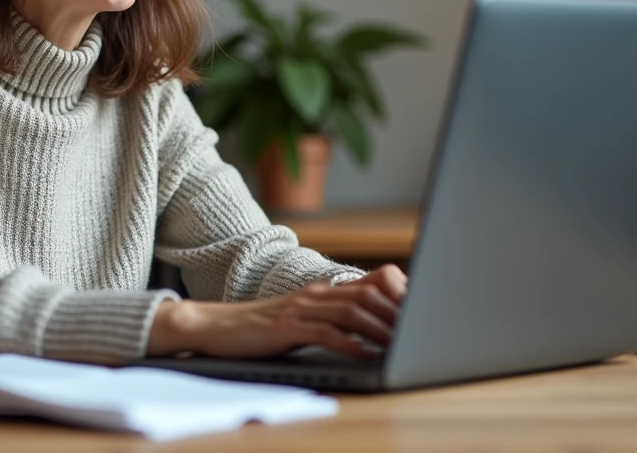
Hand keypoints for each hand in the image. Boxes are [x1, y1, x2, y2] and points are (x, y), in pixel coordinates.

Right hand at [147, 264, 407, 359]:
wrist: (215, 326)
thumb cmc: (260, 328)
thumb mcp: (302, 318)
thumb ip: (332, 317)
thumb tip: (369, 326)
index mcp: (321, 291)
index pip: (370, 282)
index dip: (398, 295)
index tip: (421, 312)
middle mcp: (314, 294)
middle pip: (366, 296)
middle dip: (396, 314)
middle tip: (419, 331)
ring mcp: (299, 309)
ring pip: (350, 312)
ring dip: (378, 328)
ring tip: (399, 344)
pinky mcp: (285, 328)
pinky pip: (324, 333)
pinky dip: (349, 343)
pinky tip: (364, 354)